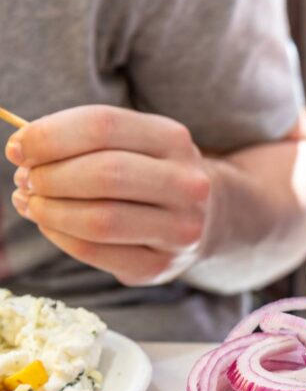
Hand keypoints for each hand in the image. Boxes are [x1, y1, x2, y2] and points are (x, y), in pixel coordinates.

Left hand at [5, 105, 210, 285]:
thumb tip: (23, 152)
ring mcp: (179, 229)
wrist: (202, 217)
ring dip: (50, 211)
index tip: (19, 148)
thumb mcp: (130, 142)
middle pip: (104, 174)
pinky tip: (51, 225)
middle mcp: (187, 184)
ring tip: (32, 203)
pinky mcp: (161, 265)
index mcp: (173, 139)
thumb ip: (81, 139)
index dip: (49, 136)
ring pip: (100, 220)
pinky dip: (59, 237)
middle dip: (50, 177)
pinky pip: (96, 252)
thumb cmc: (148, 172)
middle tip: (27, 180)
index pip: (103, 126)